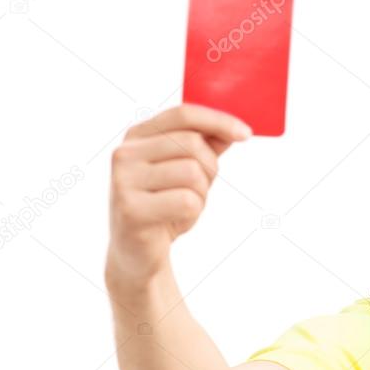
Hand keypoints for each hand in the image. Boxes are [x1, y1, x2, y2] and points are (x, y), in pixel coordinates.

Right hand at [105, 104, 250, 288]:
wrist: (138, 255)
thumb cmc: (165, 208)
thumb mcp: (186, 172)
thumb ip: (205, 146)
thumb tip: (233, 128)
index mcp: (137, 137)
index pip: (183, 114)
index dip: (218, 120)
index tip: (246, 134)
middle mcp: (125, 154)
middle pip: (192, 143)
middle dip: (210, 168)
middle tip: (200, 190)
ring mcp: (123, 181)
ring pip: (192, 172)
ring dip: (201, 194)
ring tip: (183, 207)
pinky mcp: (131, 209)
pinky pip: (187, 201)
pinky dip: (193, 214)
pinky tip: (176, 221)